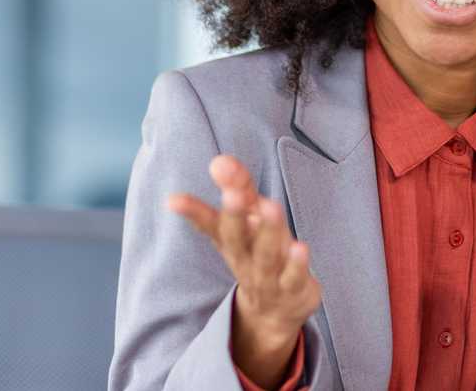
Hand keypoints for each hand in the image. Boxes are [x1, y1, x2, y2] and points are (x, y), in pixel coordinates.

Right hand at [168, 155, 321, 387]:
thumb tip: (220, 160)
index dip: (194, 212)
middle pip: (236, 240)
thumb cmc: (258, 255)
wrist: (273, 315)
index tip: (174, 199)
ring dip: (269, 232)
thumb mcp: (249, 222)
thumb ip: (239, 189)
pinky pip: (294, 278)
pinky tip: (301, 247)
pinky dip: (297, 264)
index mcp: (231, 242)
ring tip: (271, 206)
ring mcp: (269, 278)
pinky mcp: (294, 290)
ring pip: (266, 257)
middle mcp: (245, 261)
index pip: (211, 225)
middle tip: (232, 194)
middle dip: (234, 217)